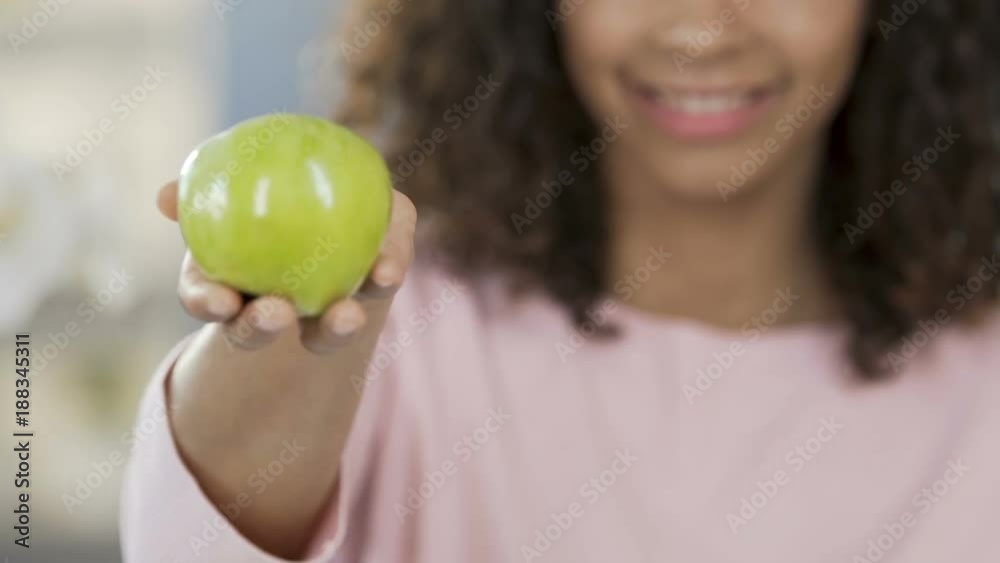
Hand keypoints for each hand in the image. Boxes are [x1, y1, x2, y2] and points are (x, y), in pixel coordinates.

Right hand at [157, 180, 416, 353]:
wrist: (335, 210)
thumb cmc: (272, 203)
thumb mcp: (229, 196)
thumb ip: (198, 197)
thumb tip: (164, 197)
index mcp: (233, 286)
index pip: (207, 299)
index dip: (208, 301)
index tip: (219, 301)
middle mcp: (281, 310)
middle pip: (264, 328)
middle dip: (265, 328)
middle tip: (275, 313)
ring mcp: (330, 311)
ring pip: (329, 331)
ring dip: (335, 328)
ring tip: (346, 318)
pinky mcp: (381, 283)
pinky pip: (384, 276)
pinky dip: (387, 269)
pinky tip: (389, 267)